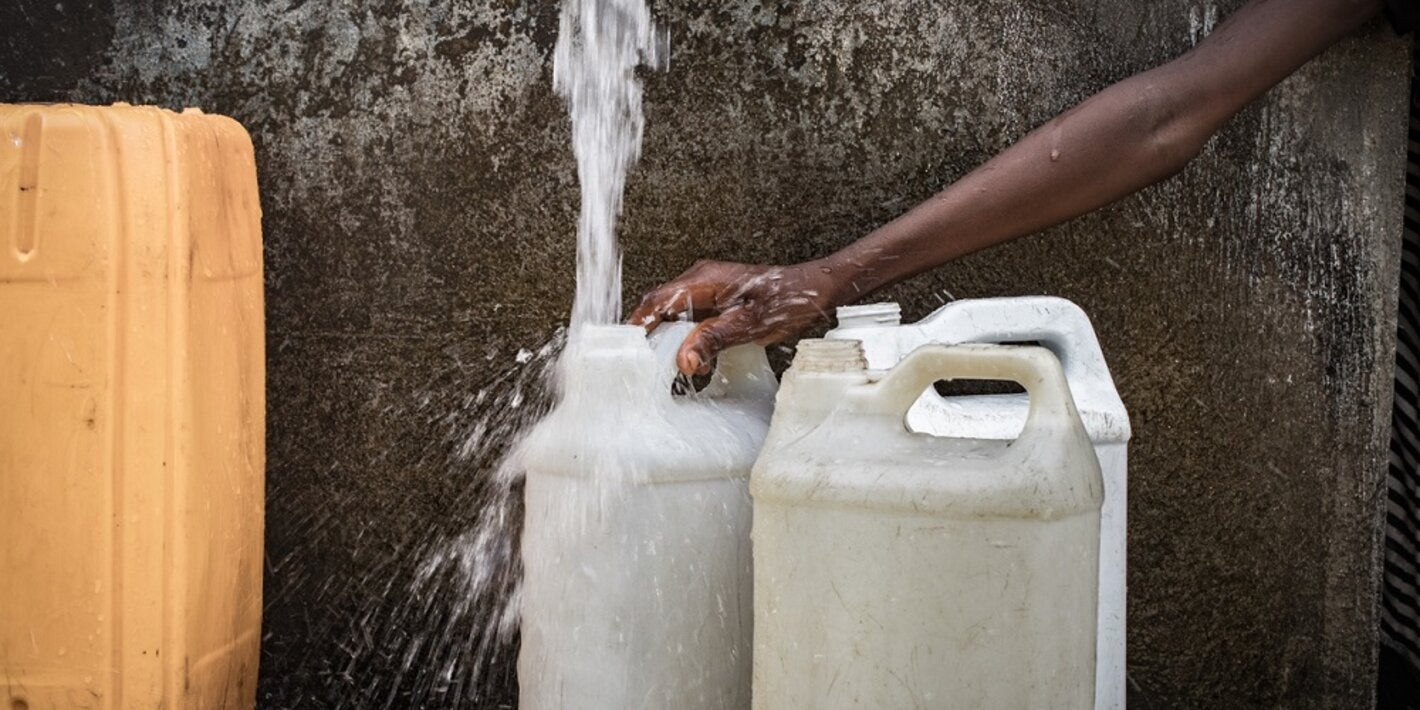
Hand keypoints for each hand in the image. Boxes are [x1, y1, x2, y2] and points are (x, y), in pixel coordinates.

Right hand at [628, 259, 838, 374]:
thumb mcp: (750, 325)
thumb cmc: (790, 300)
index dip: (637, 324)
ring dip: (666, 339)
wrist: (816, 290)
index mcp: (704, 280)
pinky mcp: (717, 301)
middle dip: (647, 334)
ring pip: (673, 313)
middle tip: (638, 364)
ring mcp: (708, 290)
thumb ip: (714, 340)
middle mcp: (701, 280)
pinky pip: (690, 318)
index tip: (624, 348)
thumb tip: (684, 360)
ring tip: (661, 367)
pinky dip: (684, 338)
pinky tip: (692, 360)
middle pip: (659, 306)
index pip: (657, 300)